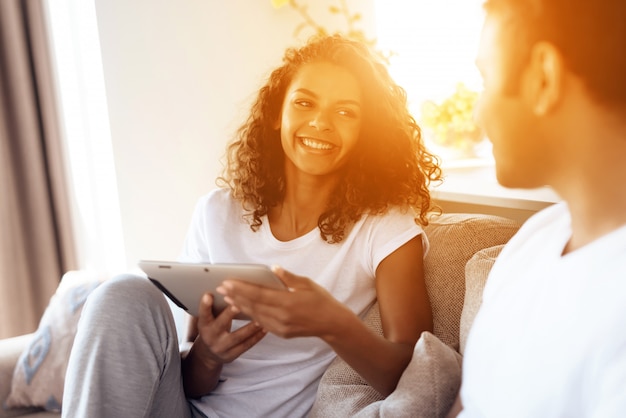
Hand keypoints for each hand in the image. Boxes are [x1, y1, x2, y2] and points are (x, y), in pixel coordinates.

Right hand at [192, 292, 266, 366]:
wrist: (209, 353)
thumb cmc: (213, 327)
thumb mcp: (209, 318)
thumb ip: (215, 306)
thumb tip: (226, 286)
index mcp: (204, 325)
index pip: (203, 314)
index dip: (205, 305)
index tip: (209, 295)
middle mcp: (210, 336)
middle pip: (220, 324)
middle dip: (229, 314)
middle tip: (238, 304)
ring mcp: (221, 347)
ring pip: (237, 337)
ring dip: (250, 327)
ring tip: (261, 318)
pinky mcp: (232, 355)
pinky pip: (246, 345)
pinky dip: (257, 337)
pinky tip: (266, 328)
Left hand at [216, 265, 351, 339]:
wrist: (332, 323)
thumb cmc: (321, 300)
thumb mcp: (307, 284)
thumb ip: (288, 277)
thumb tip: (273, 268)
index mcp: (288, 302)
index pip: (258, 294)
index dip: (241, 288)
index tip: (227, 281)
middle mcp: (282, 316)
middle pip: (253, 305)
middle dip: (235, 296)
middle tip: (221, 288)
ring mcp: (281, 327)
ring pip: (255, 315)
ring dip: (240, 306)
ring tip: (227, 298)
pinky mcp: (281, 333)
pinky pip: (262, 323)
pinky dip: (251, 315)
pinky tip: (242, 309)